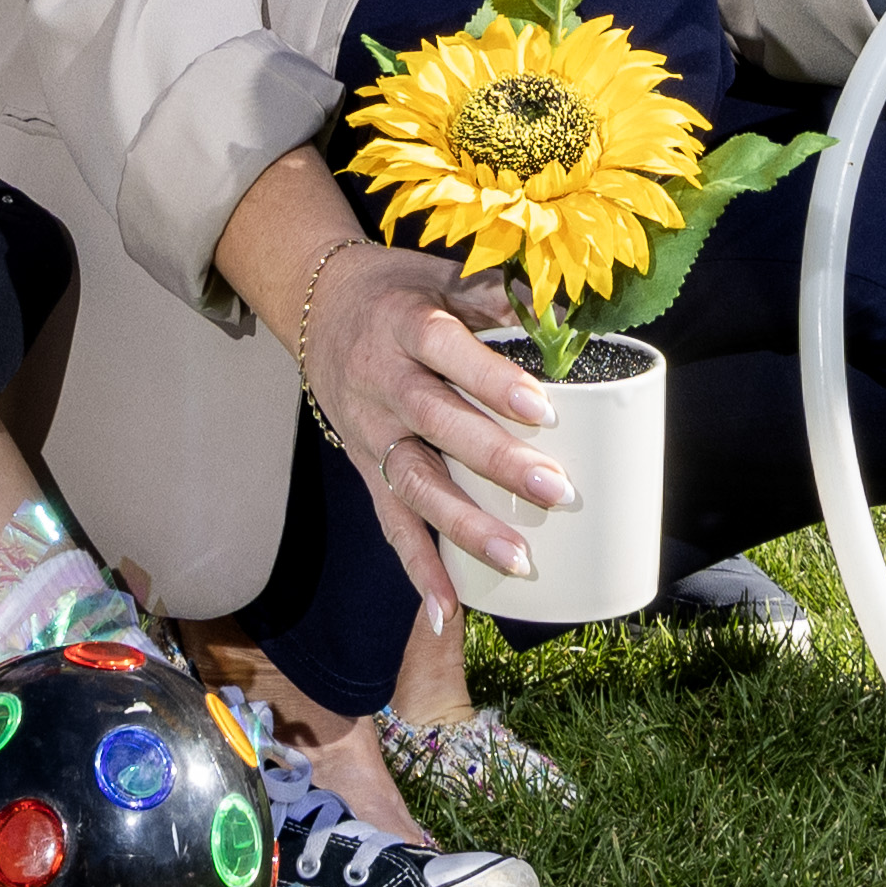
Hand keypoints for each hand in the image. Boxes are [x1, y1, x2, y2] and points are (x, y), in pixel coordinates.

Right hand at [289, 233, 563, 601]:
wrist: (319, 306)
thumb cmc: (400, 290)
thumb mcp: (442, 274)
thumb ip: (500, 295)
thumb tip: (566, 316)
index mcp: (404, 324)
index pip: (446, 350)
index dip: (492, 379)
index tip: (545, 407)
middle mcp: (381, 380)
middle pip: (436, 423)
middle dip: (496, 461)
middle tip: (556, 490)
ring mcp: (369, 431)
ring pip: (414, 482)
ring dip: (465, 526)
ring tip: (519, 560)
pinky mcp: (364, 468)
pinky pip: (390, 522)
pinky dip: (417, 569)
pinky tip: (446, 612)